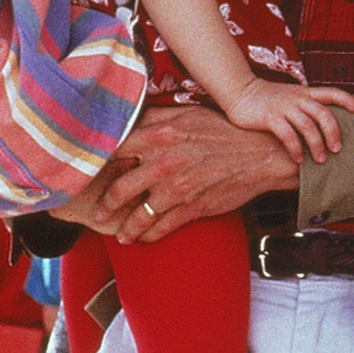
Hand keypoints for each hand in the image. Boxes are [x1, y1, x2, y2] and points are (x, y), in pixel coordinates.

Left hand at [95, 106, 299, 243]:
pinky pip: (163, 227)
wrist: (262, 154)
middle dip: (105, 206)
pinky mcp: (193, 208)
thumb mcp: (187, 114)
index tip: (91, 174)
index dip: (99, 165)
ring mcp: (177, 189)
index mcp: (158, 137)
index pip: (114, 152)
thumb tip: (129, 121)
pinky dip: (150, 236)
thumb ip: (154, 118)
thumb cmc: (224, 131)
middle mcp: (163, 164)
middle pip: (120, 190)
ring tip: (121, 235)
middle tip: (98, 213)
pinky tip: (145, 238)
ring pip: (140, 216)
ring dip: (126, 229)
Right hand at [220, 77, 353, 163]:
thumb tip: (324, 125)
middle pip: (324, 113)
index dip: (348, 100)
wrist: (239, 91)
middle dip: (334, 132)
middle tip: (338, 149)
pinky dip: (295, 148)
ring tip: (320, 160)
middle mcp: (298, 98)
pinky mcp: (270, 117)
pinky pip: (287, 134)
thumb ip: (306, 106)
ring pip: (308, 125)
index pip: (332, 92)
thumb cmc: (268, 99)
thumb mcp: (291, 97)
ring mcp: (284, 107)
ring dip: (316, 144)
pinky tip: (298, 160)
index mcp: (305, 93)